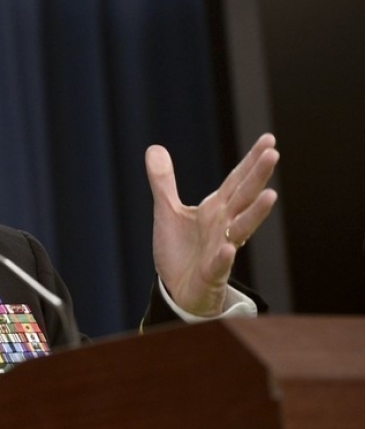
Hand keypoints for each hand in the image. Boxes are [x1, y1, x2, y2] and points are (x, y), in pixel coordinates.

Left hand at [145, 133, 278, 316]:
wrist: (178, 290)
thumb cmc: (181, 250)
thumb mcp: (167, 210)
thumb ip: (163, 181)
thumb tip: (155, 148)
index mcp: (215, 209)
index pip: (236, 181)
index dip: (251, 161)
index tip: (269, 139)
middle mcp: (223, 226)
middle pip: (243, 197)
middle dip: (257, 176)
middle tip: (273, 153)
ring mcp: (220, 249)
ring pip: (241, 228)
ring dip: (255, 213)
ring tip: (270, 195)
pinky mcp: (210, 273)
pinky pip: (219, 264)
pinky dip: (224, 256)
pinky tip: (229, 248)